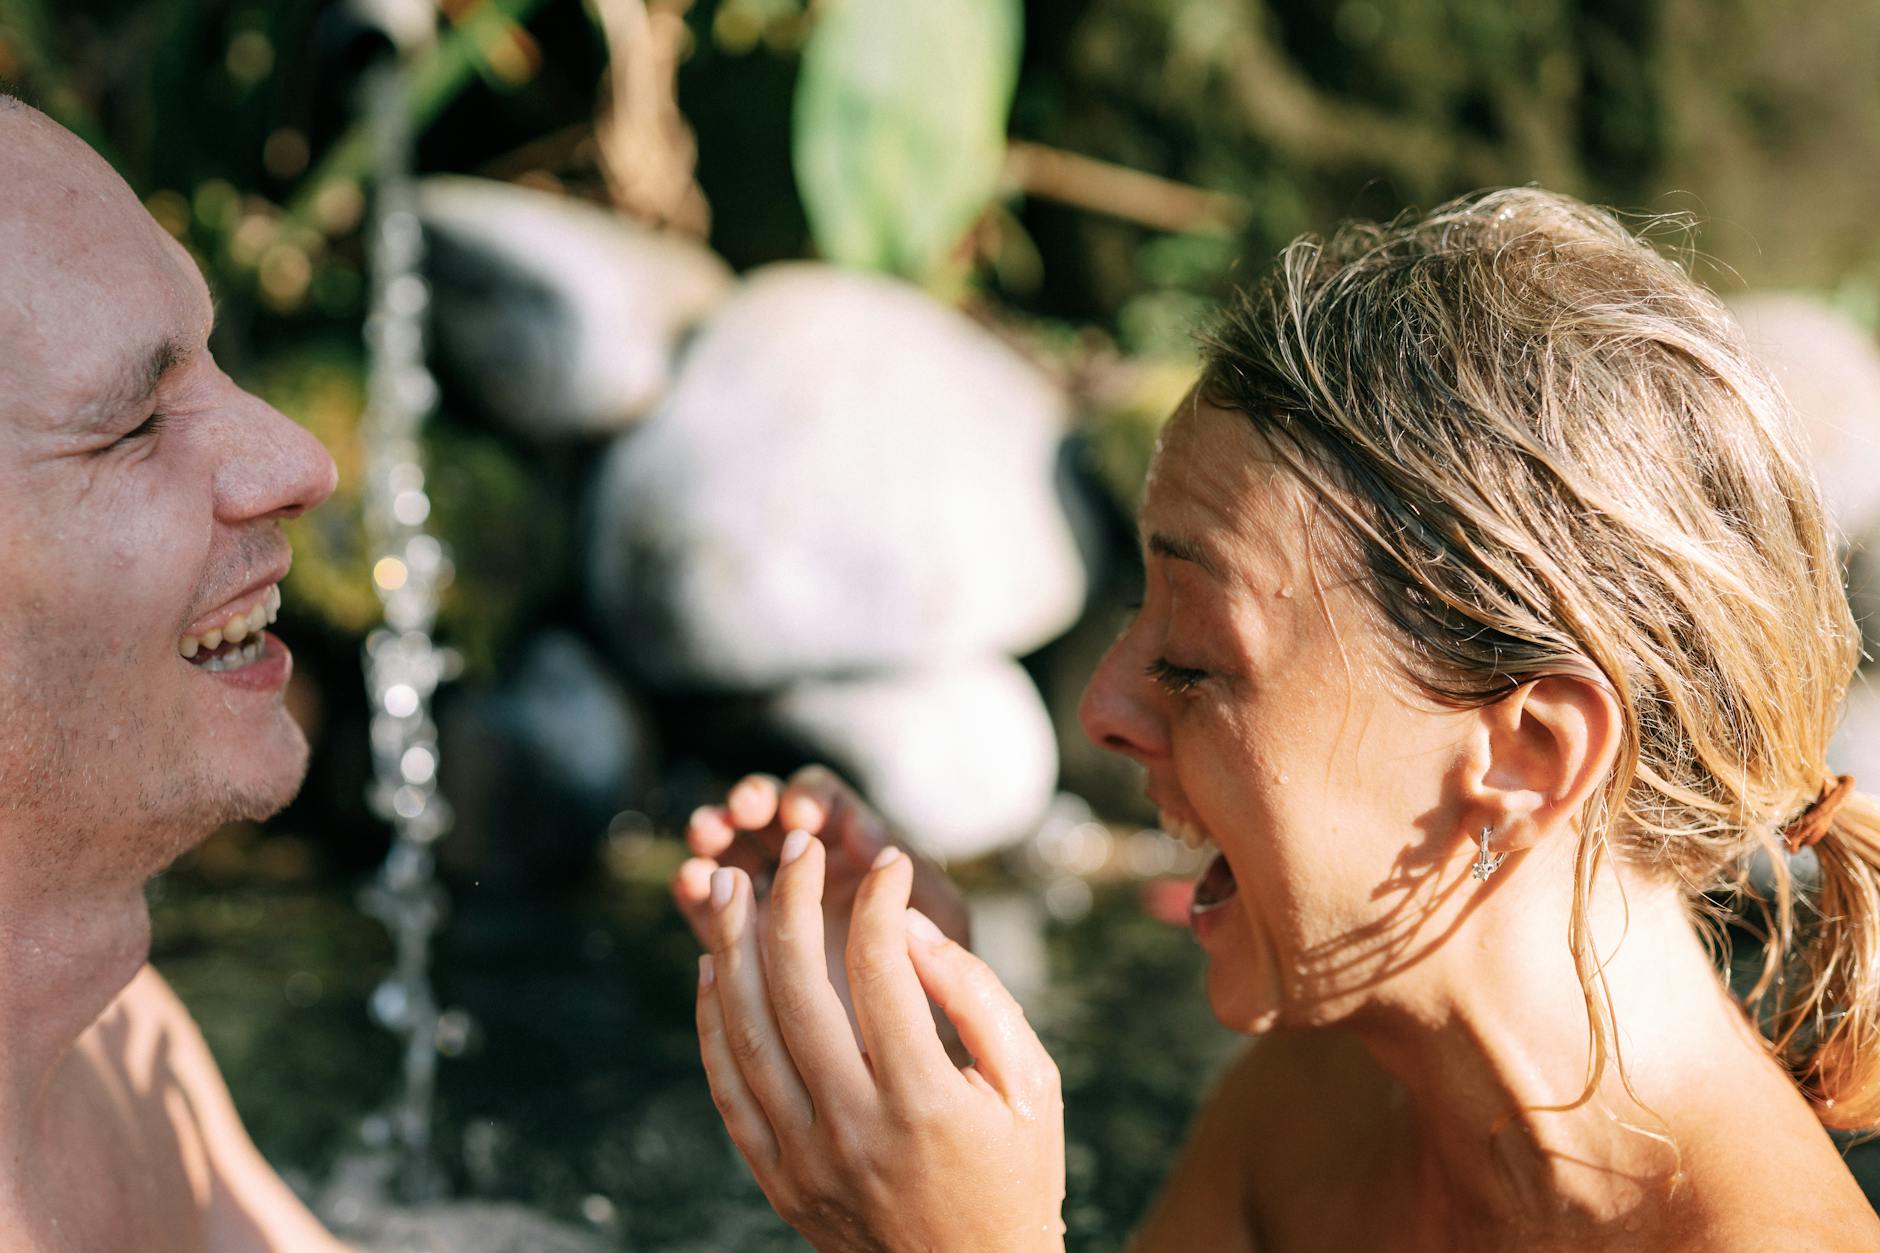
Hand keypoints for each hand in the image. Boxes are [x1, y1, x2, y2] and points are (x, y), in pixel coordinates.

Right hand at [672, 766, 971, 1038]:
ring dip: (715, 833)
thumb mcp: (940, 916)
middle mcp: (809, 865)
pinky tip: (692, 883)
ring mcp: (770, 901)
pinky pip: (711, 911)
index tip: (804, 819)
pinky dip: (697, 892)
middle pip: (768, 812)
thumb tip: (867, 833)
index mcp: (856, 843)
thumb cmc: (943, 972)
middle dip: (752, 801)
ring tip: (707, 835)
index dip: (808, 797)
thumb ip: (912, 873)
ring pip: (732, 850)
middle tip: (743, 809)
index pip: (823, 798)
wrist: (919, 1047)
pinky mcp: (742, 945)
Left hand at [695, 837, 1065, 1252]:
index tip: (891, 860)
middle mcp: (854, 1128)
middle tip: (795, 846)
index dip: (882, 901)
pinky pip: (727, 1086)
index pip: (883, 971)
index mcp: (926, 1101)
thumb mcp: (1031, 1087)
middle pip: (798, 990)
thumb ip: (978, 998)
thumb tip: (910, 926)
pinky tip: (711, 966)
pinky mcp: (775, 1177)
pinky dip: (711, 1021)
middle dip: (790, 901)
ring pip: (747, 1032)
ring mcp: (805, 1157)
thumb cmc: (1014, 1176)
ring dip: (731, 948)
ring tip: (730, 883)